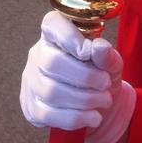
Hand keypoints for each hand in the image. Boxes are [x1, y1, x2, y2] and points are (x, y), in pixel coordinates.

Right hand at [20, 12, 134, 142]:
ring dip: (85, 99)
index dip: (69, 36)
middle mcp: (37, 55)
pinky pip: (49, 115)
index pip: (51, 24)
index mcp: (54, 35)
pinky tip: (94, 116)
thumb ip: (107, 55)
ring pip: (51, 92)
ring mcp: (31, 82)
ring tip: (104, 100)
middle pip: (52, 63)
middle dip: (86, 77)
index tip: (88, 51)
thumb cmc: (100, 77)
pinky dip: (77, 118)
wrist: (97, 108)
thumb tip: (99, 47)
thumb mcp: (111, 64)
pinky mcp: (32, 108)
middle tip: (106, 83)